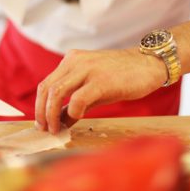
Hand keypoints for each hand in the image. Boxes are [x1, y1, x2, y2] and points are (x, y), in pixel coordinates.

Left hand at [35, 47, 167, 133]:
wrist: (149, 64)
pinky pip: (78, 99)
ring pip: (56, 92)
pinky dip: (72, 112)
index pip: (46, 84)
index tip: (42, 124)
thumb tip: (60, 121)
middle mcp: (75, 61)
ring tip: (56, 129)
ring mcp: (88, 69)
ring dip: (52, 115)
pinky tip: (77, 119)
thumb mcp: (94, 87)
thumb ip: (76, 102)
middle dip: (42, 113)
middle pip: (46, 89)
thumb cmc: (123, 76)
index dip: (39, 106)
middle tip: (46, 130)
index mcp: (72, 60)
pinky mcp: (101, 80)